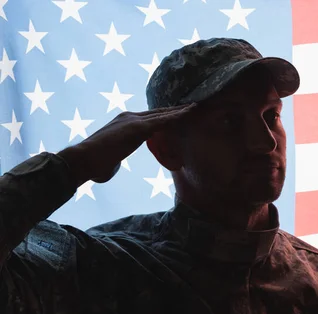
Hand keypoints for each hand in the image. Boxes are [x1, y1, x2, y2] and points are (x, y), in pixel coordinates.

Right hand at [57, 103, 196, 184]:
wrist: (83, 160)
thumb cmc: (94, 165)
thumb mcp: (110, 159)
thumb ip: (115, 159)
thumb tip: (113, 166)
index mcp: (124, 123)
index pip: (150, 118)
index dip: (165, 117)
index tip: (180, 115)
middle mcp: (129, 117)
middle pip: (158, 112)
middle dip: (176, 110)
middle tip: (193, 106)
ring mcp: (133, 120)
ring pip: (162, 114)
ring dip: (180, 111)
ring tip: (196, 107)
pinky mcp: (136, 127)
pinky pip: (161, 121)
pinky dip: (175, 117)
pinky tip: (187, 114)